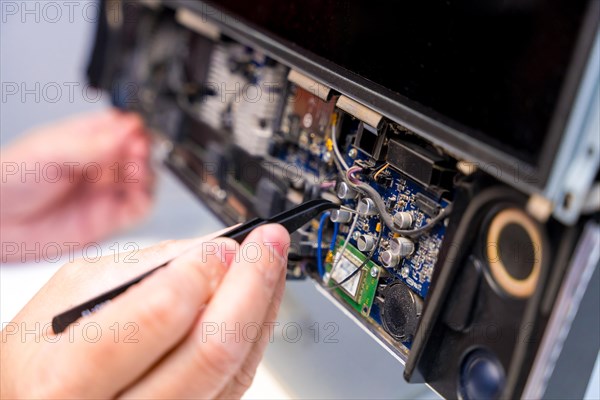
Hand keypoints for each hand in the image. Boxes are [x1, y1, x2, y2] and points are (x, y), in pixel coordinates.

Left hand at [1, 109, 152, 262]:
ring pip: (146, 180)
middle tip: (137, 153)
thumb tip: (126, 130)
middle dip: (144, 152)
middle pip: (140, 153)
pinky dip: (145, 200)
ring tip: (136, 172)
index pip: (124, 128)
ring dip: (147, 175)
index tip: (136, 134)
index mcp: (88, 138)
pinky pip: (140, 208)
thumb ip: (90, 145)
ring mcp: (108, 190)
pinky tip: (135, 194)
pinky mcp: (110, 217)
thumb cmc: (9, 179)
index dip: (135, 130)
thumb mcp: (48, 152)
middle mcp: (102, 163)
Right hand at [1, 224, 289, 398]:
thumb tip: (213, 250)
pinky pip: (237, 381)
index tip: (225, 244)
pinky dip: (255, 332)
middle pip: (212, 351)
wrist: (47, 398)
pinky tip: (259, 298)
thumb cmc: (46, 352)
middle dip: (252, 284)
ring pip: (235, 369)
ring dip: (263, 305)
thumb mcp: (71, 293)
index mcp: (70, 378)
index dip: (201, 274)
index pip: (157, 318)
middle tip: (267, 242)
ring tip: (271, 262)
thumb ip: (141, 267)